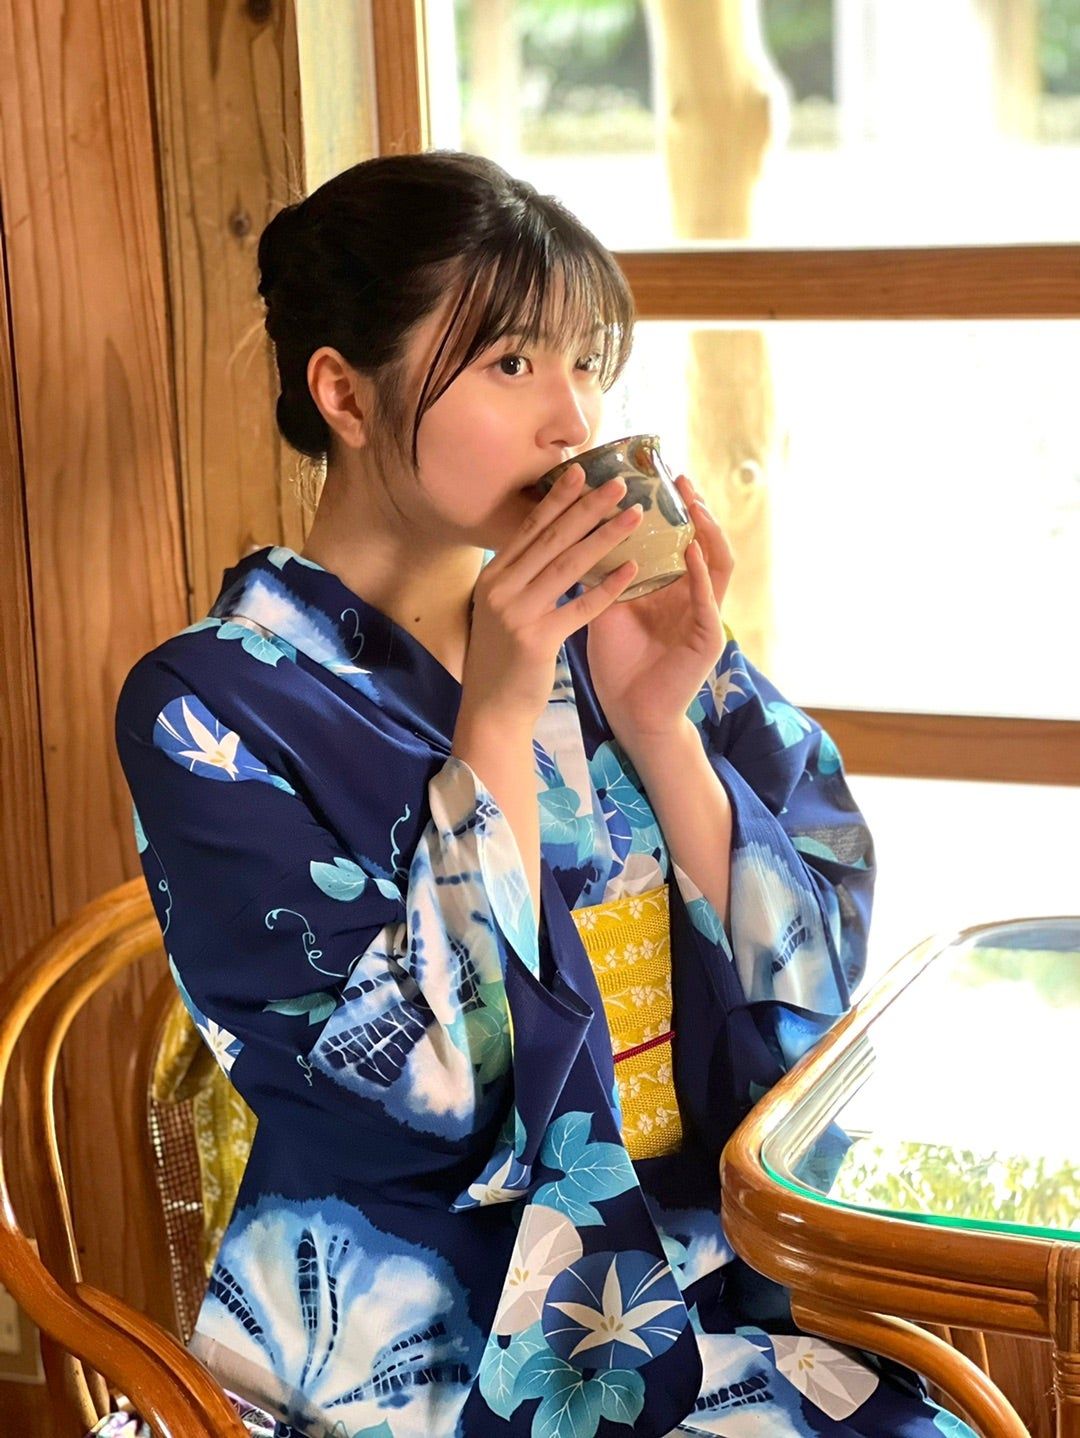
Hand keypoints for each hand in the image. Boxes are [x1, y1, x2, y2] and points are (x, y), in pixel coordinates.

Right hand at [459, 464, 642, 730]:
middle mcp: (500, 589)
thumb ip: (521, 577)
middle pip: (552, 539)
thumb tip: (548, 542)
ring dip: (605, 537)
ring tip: (635, 516)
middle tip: (619, 484)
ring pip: (568, 566)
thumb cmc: (504, 659)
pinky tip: (633, 570)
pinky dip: (608, 588)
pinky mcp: (537, 640)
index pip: (530, 529)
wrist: (491, 709)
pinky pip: (580, 607)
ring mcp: (516, 614)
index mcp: (493, 577)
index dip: (558, 499)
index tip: (582, 471)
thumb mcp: (504, 609)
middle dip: (588, 508)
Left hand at [586, 474, 732, 744]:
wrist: (630, 713)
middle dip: (696, 509)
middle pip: (705, 542)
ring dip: (707, 532)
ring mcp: (706, 617)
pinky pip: (709, 600)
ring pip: (719, 564)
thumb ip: (604, 575)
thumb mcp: (608, 608)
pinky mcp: (707, 640)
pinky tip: (688, 552)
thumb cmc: (620, 663)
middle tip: (681, 477)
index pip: (680, 538)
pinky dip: (701, 574)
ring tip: (693, 504)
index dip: (674, 508)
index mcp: (673, 588)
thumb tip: (580, 533)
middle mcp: (695, 597)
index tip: (658, 477)